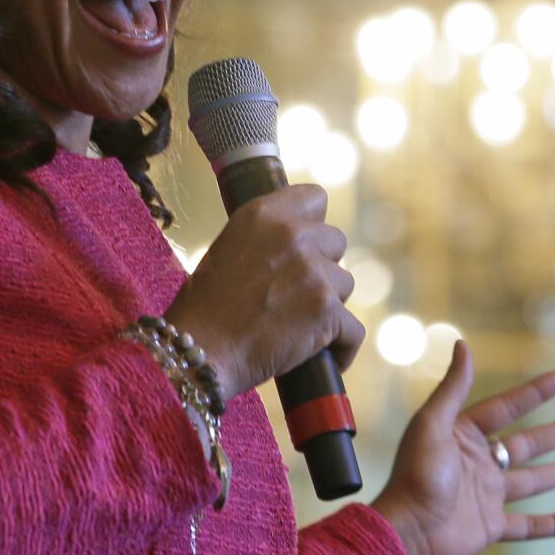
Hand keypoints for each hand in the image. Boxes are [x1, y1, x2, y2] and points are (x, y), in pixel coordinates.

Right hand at [163, 185, 363, 398]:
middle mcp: (293, 235)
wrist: (201, 351)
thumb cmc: (205, 308)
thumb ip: (266, 238)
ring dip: (328, 304)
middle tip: (297, 292)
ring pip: (345, 284)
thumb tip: (296, 245)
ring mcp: (314, 272)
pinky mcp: (327, 310)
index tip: (306, 243)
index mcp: (264, 213)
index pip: (315, 197)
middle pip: (336, 241)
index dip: (313, 223)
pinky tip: (326, 356)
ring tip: (299, 326)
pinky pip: (353, 329)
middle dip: (322, 265)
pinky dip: (342, 347)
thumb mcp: (228, 249)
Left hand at [370, 340, 554, 554]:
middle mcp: (478, 463)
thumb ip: (453, 387)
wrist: (407, 531)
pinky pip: (530, 525)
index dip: (535, 393)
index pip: (507, 408)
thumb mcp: (432, 424)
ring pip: (532, 481)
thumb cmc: (415, 475)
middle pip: (526, 445)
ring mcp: (486, 496)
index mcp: (464, 435)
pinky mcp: (490, 526)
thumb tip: (462, 343)